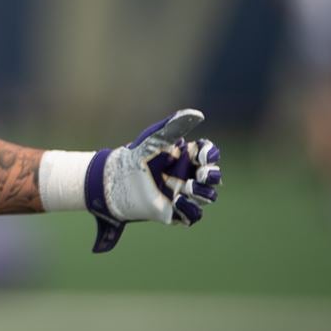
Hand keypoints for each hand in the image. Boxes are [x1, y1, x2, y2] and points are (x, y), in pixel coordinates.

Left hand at [85, 109, 221, 252]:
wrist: (116, 179)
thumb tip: (198, 114)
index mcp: (187, 157)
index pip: (210, 155)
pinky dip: (190, 209)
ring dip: (202, 192)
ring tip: (185, 187)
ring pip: (208, 196)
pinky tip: (176, 201)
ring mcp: (183, 194)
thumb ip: (174, 126)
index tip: (201, 153)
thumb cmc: (136, 156)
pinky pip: (194, 216)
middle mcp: (188, 176)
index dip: (211, 154)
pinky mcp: (175, 211)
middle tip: (201, 173)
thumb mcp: (154, 139)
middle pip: (214, 177)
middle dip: (212, 174)